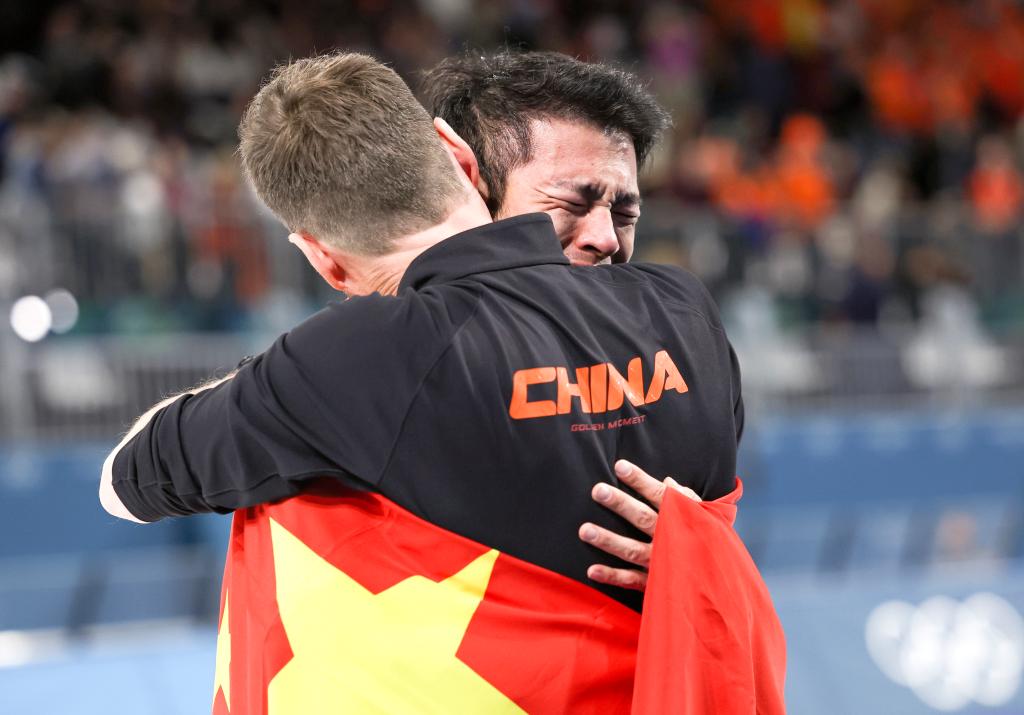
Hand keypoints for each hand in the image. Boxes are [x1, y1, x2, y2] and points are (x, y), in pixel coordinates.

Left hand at [579, 459, 699, 590]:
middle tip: (598, 490)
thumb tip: (667, 481)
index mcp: (682, 519)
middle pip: (642, 518)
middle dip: (620, 504)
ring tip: (584, 530)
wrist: (724, 583)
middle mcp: (669, 539)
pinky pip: (631, 581)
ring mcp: (660, 562)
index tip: (620, 466)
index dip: (640, 481)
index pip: (660, 495)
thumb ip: (685, 499)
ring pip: (631, 549)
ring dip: (608, 540)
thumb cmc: (709, 541)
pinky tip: (591, 570)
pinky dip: (612, 576)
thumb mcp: (704, 516)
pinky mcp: (655, 583)